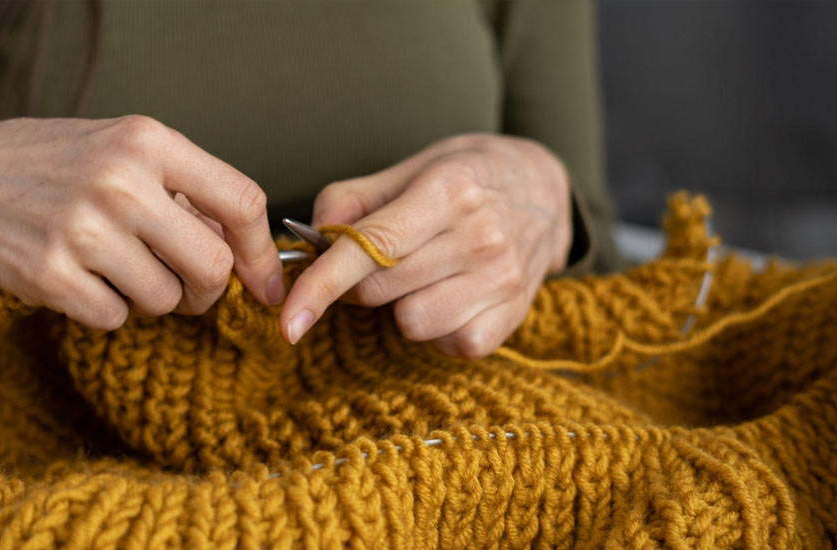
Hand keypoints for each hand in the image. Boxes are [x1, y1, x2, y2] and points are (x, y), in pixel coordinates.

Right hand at [0, 116, 283, 327]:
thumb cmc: (48, 168)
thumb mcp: (117, 151)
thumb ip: (181, 190)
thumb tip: (249, 256)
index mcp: (146, 141)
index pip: (242, 202)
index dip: (261, 253)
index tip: (265, 285)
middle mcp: (120, 181)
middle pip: (213, 266)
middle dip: (207, 291)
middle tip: (184, 289)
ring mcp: (83, 228)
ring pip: (165, 299)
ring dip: (148, 298)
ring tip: (110, 269)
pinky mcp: (50, 273)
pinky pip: (115, 318)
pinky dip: (103, 310)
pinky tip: (76, 280)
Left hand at [280, 133, 571, 357]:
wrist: (547, 189)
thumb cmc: (467, 176)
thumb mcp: (413, 166)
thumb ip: (354, 198)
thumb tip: (314, 236)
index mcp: (447, 191)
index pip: (370, 248)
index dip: (321, 285)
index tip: (289, 320)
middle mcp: (480, 236)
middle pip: (380, 290)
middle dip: (358, 283)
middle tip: (375, 261)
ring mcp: (501, 280)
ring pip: (411, 323)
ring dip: (400, 306)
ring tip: (422, 275)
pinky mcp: (512, 316)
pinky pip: (448, 344)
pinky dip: (437, 328)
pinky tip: (449, 296)